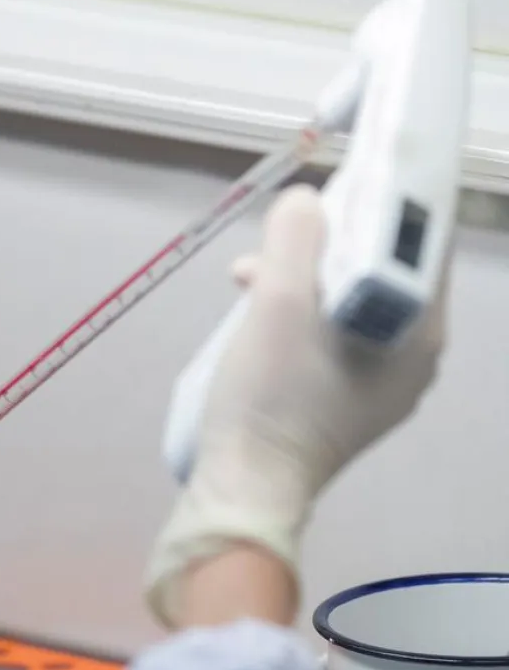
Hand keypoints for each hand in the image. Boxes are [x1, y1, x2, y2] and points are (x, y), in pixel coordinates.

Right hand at [147, 186, 447, 626]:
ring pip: (353, 302)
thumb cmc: (268, 398)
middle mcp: (417, 356)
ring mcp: (386, 385)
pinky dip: (301, 318)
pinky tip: (256, 322)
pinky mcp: (351, 404)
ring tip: (249, 285)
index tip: (339, 179)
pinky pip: (337, 337)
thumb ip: (295, 237)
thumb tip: (306, 202)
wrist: (245, 490)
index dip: (383, 198)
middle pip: (382, 269)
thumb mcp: (275, 302)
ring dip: (303, 280)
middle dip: (326, 243)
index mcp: (419, 329)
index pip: (422, 238)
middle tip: (275, 243)